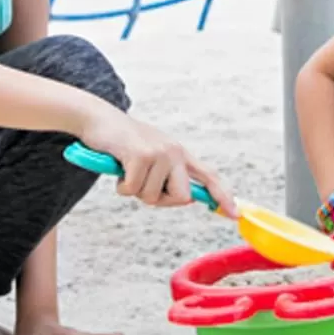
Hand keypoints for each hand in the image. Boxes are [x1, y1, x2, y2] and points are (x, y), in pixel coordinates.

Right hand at [83, 108, 234, 213]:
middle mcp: (175, 152)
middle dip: (160, 199)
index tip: (234, 214)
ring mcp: (160, 152)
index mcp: (181, 154)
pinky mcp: (141, 156)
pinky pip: (133, 190)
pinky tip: (119, 167)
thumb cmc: (124, 145)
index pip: (209, 176)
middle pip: (182, 197)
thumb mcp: (152, 158)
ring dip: (134, 190)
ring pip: (152, 197)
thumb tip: (186, 198)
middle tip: (142, 183)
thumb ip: (169, 176)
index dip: (222, 196)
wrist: (100, 120)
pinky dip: (122, 186)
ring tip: (128, 169)